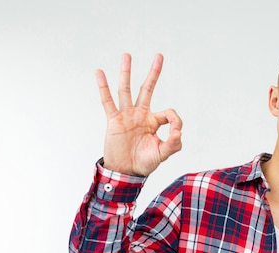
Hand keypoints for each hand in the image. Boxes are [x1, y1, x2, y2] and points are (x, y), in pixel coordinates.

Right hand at [96, 53, 182, 175]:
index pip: (169, 113)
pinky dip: (103, 87)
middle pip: (147, 89)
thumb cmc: (144, 163)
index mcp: (154, 122)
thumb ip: (174, 143)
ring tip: (127, 55)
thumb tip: (179, 132)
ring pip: (126, 90)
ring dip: (127, 72)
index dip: (176, 121)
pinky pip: (107, 101)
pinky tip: (99, 72)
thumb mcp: (163, 154)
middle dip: (154, 73)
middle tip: (159, 56)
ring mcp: (126, 116)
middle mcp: (140, 115)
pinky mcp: (114, 120)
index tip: (176, 133)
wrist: (126, 172)